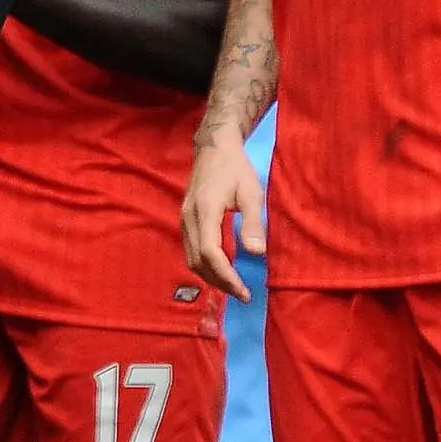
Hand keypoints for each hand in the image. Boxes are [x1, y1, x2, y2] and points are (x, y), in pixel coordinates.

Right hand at [181, 136, 264, 301]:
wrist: (214, 148)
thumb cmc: (236, 168)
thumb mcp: (251, 193)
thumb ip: (252, 223)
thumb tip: (257, 253)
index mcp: (205, 210)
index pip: (210, 253)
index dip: (226, 276)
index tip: (244, 290)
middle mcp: (188, 218)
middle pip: (197, 262)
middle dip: (219, 282)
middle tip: (242, 293)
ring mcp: (184, 220)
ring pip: (191, 259)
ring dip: (211, 277)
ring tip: (233, 286)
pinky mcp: (185, 221)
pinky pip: (191, 251)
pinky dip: (206, 266)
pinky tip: (223, 269)